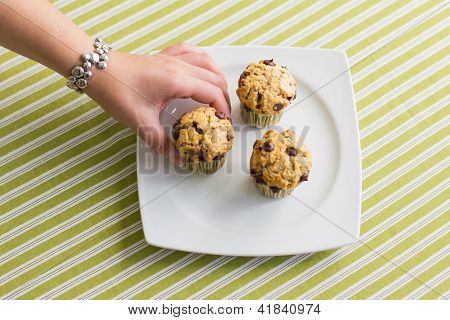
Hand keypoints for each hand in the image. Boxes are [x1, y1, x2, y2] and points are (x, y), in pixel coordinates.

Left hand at [85, 43, 230, 165]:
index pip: (212, 92)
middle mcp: (178, 66)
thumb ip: (162, 143)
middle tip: (222, 114)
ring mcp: (171, 58)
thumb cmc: (117, 92)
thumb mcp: (141, 122)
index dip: (223, 109)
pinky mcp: (163, 56)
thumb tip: (178, 158)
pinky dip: (201, 59)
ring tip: (219, 92)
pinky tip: (202, 67)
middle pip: (214, 77)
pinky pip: (190, 51)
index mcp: (177, 80)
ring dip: (217, 76)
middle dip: (224, 96)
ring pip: (206, 61)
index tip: (223, 122)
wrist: (97, 71)